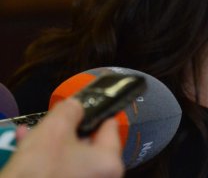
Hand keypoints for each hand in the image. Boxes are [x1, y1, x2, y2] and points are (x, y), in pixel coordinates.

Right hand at [1, 98, 123, 177]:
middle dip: (68, 130)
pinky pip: (61, 170)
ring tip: (35, 132)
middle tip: (54, 121)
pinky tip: (28, 149)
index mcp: (110, 163)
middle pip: (89, 144)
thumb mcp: (55, 129)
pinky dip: (47, 159)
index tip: (82, 106)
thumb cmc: (41, 167)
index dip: (94, 113)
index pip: (110, 128)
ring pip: (71, 157)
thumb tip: (77, 106)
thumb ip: (71, 110)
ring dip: (53, 143)